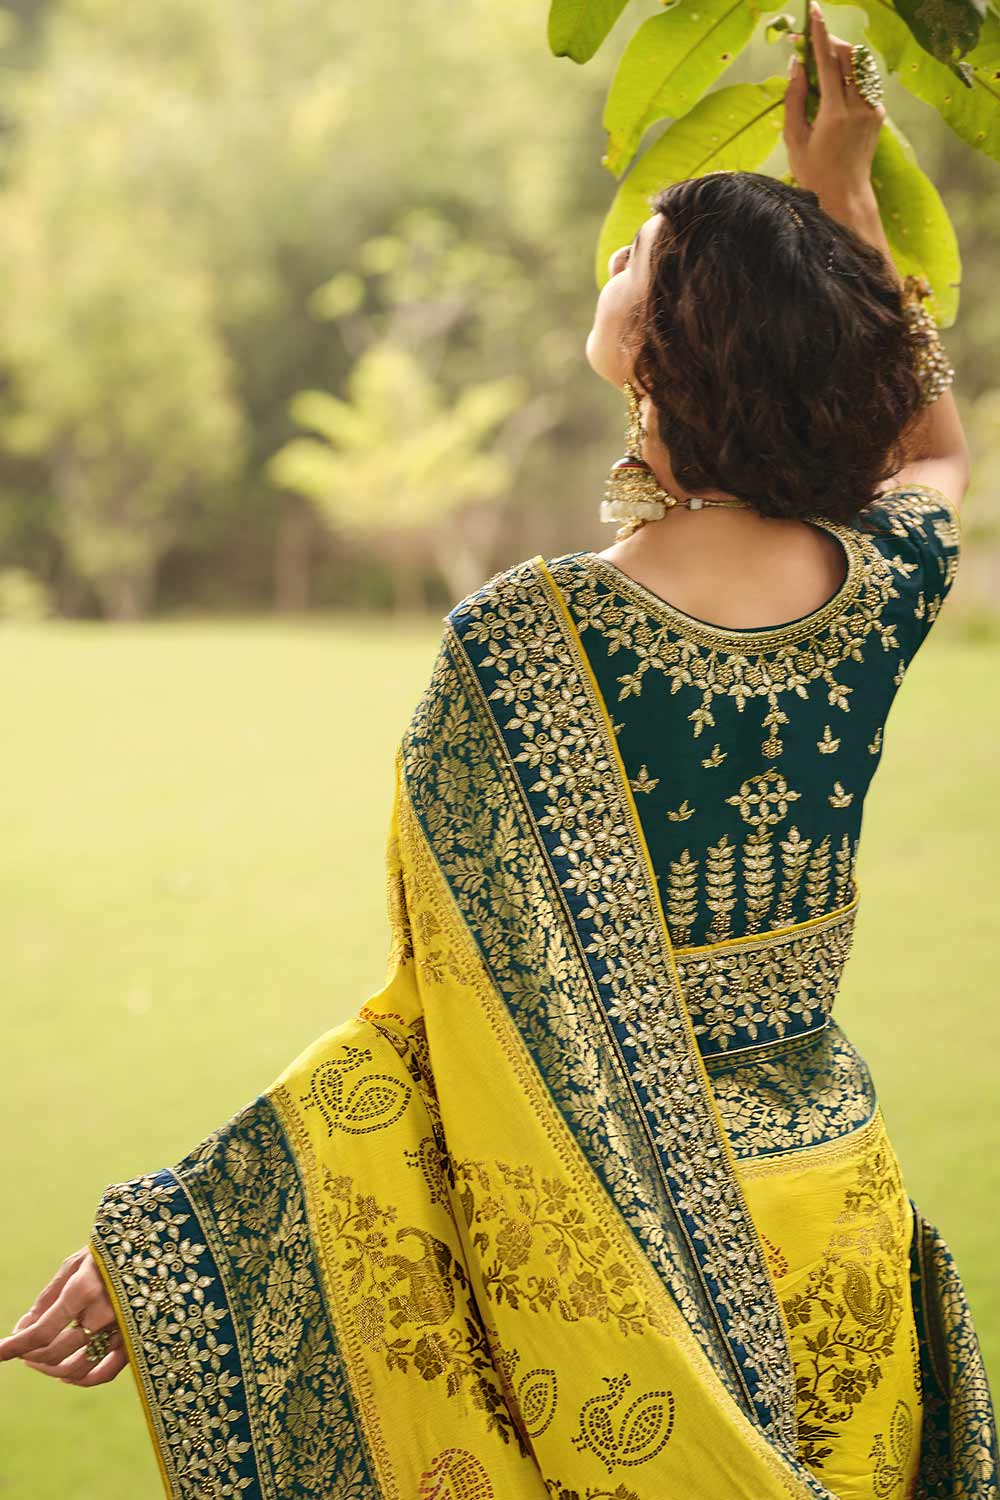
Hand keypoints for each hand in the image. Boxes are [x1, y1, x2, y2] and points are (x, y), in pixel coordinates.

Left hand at [0, 1246, 127, 1385]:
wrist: (156, 1247)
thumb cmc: (111, 1251)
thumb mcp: (76, 1264)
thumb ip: (48, 1298)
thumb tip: (23, 1328)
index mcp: (85, 1289)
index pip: (41, 1331)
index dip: (15, 1345)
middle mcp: (104, 1313)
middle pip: (56, 1352)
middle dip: (30, 1354)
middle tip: (21, 1348)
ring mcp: (121, 1330)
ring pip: (77, 1369)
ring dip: (50, 1369)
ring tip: (38, 1360)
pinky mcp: (134, 1339)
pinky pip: (105, 1373)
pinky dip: (81, 1379)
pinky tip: (65, 1375)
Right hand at [783, 0, 885, 203]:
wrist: (845, 195)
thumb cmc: (813, 172)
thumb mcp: (794, 138)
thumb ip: (795, 98)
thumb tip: (796, 63)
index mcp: (836, 114)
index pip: (828, 61)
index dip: (819, 33)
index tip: (813, 10)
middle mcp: (859, 107)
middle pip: (848, 55)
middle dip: (829, 42)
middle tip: (810, 43)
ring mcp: (873, 109)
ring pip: (860, 64)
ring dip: (841, 55)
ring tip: (822, 61)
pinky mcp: (878, 112)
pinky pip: (866, 80)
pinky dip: (851, 72)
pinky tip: (837, 81)